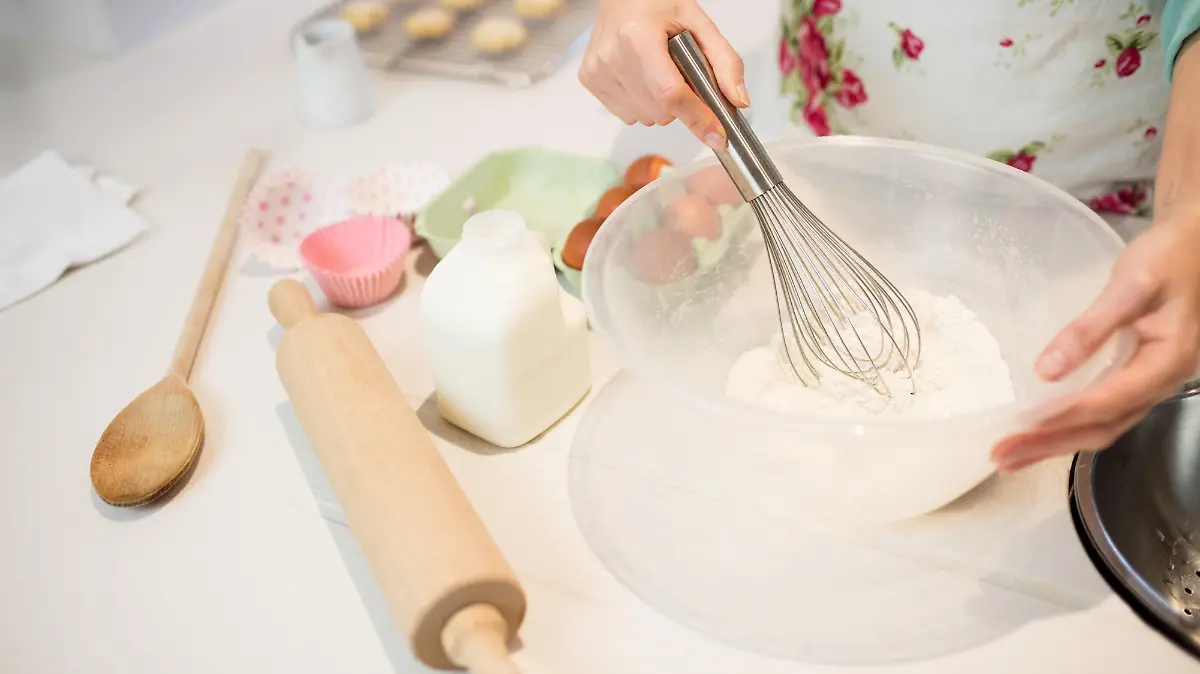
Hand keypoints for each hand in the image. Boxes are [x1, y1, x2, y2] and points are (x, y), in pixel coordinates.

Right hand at [578, 0, 746, 148]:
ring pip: (645, 118)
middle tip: (679, 72)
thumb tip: (738, 100)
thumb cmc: (656, 4)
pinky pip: (627, 115)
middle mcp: (612, 57)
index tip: (717, 136)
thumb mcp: (698, 22)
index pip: (670, 94)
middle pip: (661, 112)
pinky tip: (640, 77)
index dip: (697, 118)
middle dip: (680, 103)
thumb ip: (725, 61)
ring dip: (660, 105)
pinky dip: (641, 103)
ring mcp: (597, 71)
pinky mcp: (590, 80)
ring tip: (656, 71)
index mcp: (639, 37)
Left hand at [991, 215, 1199, 471]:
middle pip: (1103, 427)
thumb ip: (1090, 328)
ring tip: (1011, 455)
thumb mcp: (1130, 285)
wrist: (1199, 246)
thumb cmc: (1170, 257)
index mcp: (1167, 361)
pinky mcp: (1138, 376)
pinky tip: (1042, 431)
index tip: (1019, 427)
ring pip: (1103, 426)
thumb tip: (1046, 371)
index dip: (1061, 417)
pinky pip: (1104, 412)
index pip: (1106, 401)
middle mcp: (1162, 382)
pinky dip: (1070, 426)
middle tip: (1001, 456)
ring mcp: (1151, 382)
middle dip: (1050, 444)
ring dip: (1056, 443)